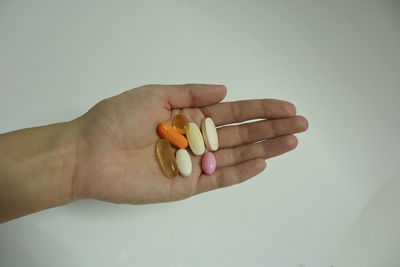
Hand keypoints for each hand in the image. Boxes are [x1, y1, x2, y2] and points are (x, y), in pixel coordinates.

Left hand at [71, 84, 307, 203]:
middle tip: (300, 124)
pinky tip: (261, 162)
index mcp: (189, 116)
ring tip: (291, 141)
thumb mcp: (155, 95)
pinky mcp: (186, 185)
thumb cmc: (117, 118)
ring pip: (236, 156)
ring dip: (265, 148)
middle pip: (241, 134)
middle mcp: (196, 140)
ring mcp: (194, 164)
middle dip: (271, 128)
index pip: (232, 113)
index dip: (260, 110)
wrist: (90, 152)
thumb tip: (224, 90)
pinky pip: (219, 179)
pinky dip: (240, 172)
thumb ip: (191, 94)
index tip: (286, 108)